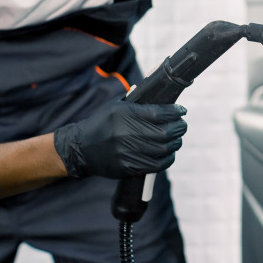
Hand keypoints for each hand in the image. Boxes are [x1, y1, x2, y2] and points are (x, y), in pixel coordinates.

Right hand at [53, 100, 187, 178]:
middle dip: (179, 127)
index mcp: (124, 114)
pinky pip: (157, 165)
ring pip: (164, 149)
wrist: (80, 148)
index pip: (159, 112)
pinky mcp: (128, 167)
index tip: (181, 110)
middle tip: (182, 124)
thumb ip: (138, 101)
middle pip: (166, 132)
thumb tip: (162, 95)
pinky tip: (169, 152)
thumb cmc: (101, 123)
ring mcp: (127, 152)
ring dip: (176, 142)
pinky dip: (168, 158)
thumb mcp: (116, 106)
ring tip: (177, 137)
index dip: (175, 111)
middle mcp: (126, 133)